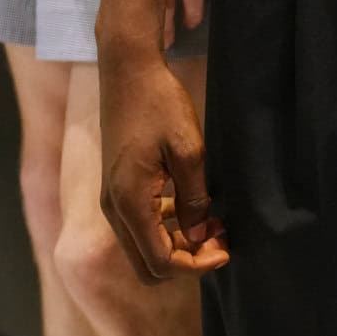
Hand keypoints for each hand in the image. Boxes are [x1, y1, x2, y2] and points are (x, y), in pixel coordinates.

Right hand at [99, 51, 228, 282]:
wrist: (127, 70)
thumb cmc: (159, 103)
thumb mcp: (188, 149)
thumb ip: (193, 198)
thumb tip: (200, 236)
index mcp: (130, 202)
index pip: (160, 261)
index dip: (195, 265)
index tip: (225, 250)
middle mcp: (114, 208)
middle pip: (147, 265)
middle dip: (185, 261)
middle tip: (218, 240)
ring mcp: (111, 198)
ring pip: (142, 247)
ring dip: (176, 244)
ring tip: (213, 223)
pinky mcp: (115, 186)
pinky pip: (138, 226)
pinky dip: (164, 228)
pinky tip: (189, 206)